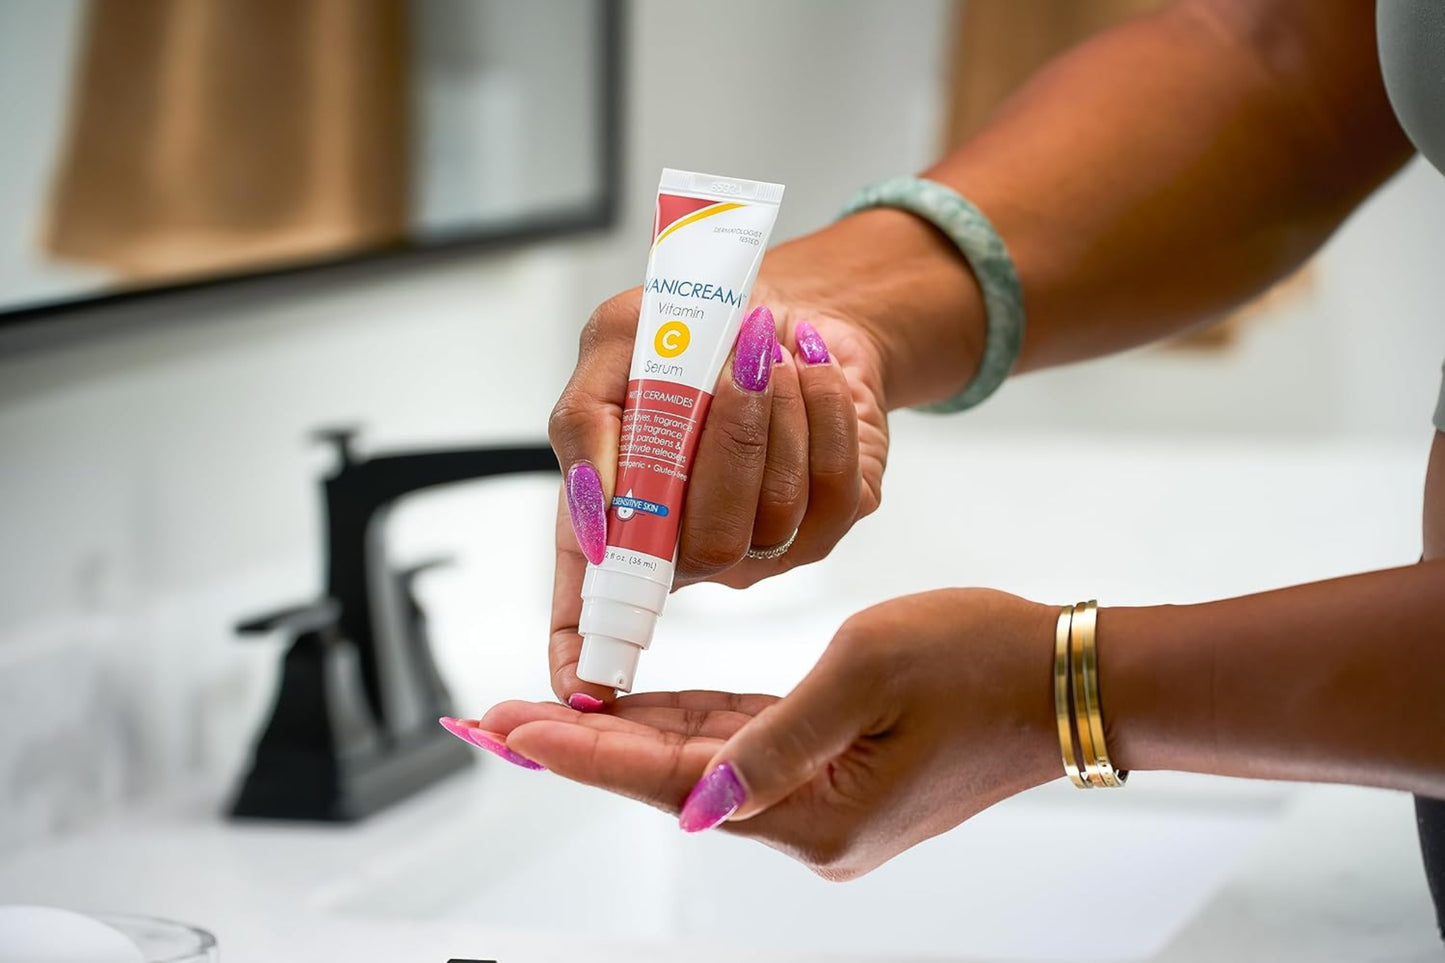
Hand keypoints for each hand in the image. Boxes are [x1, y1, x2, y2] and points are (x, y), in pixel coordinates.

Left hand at [485, 589, 1059, 878]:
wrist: (1067, 680)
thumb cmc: (979, 660)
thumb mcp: (866, 673)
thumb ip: (770, 738)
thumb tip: (694, 801)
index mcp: (817, 812)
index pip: (670, 782)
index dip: (583, 753)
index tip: (508, 732)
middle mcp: (811, 826)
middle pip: (670, 781)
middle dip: (582, 745)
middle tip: (496, 721)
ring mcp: (824, 804)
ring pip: (699, 764)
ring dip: (625, 737)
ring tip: (546, 712)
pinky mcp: (837, 777)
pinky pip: (742, 750)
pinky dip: (685, 729)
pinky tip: (634, 709)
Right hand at [547, 274, 890, 704]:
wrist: (784, 310)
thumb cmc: (685, 328)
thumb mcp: (614, 343)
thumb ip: (586, 422)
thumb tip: (591, 505)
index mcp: (621, 514)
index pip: (594, 606)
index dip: (580, 647)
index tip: (577, 684)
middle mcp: (689, 549)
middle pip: (705, 545)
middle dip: (729, 443)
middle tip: (736, 363)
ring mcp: (762, 546)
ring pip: (775, 512)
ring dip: (780, 413)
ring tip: (770, 351)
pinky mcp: (828, 522)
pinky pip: (832, 487)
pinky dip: (826, 413)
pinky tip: (812, 371)